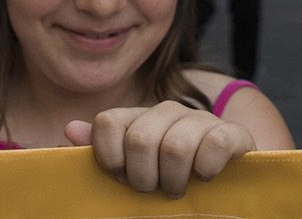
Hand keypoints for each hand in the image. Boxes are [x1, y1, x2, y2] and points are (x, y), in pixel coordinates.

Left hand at [66, 101, 252, 197]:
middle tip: (154, 190)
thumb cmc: (170, 177)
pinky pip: (214, 144)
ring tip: (178, 189)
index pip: (108, 123)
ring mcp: (201, 119)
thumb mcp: (133, 168)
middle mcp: (168, 111)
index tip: (122, 177)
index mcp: (140, 118)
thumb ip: (104, 151)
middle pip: (139, 139)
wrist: (226, 182)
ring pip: (174, 146)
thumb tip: (70, 130)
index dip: (110, 158)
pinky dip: (207, 168)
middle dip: (144, 177)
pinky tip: (206, 176)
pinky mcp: (232, 133)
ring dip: (174, 180)